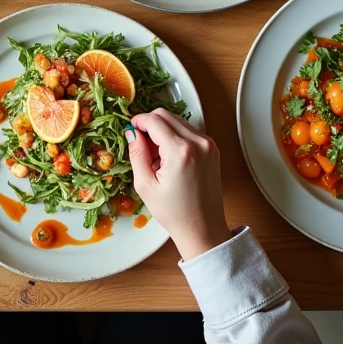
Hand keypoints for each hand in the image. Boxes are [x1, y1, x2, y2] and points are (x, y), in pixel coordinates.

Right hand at [127, 109, 230, 260]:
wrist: (203, 227)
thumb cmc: (175, 212)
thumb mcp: (145, 185)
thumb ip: (137, 153)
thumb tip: (131, 132)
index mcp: (181, 151)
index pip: (154, 120)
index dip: (138, 121)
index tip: (130, 128)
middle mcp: (199, 142)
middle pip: (166, 115)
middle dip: (150, 124)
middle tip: (140, 144)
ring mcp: (208, 144)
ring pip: (178, 121)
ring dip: (163, 131)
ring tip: (156, 157)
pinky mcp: (212, 149)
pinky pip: (188, 131)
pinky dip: (175, 137)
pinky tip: (169, 158)